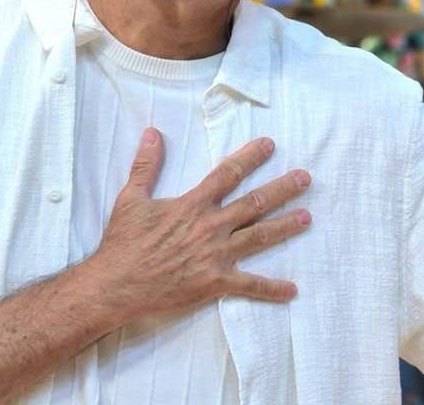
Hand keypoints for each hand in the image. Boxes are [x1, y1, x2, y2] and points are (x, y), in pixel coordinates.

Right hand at [88, 128, 310, 319]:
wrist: (116, 284)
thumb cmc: (123, 243)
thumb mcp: (131, 198)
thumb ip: (146, 165)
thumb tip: (153, 133)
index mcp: (193, 204)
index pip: (228, 173)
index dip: (250, 157)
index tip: (270, 144)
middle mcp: (210, 226)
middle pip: (254, 203)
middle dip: (282, 189)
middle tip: (305, 178)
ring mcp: (215, 255)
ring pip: (259, 237)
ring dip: (285, 227)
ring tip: (307, 217)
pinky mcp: (215, 283)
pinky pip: (249, 286)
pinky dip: (271, 289)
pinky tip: (292, 290)